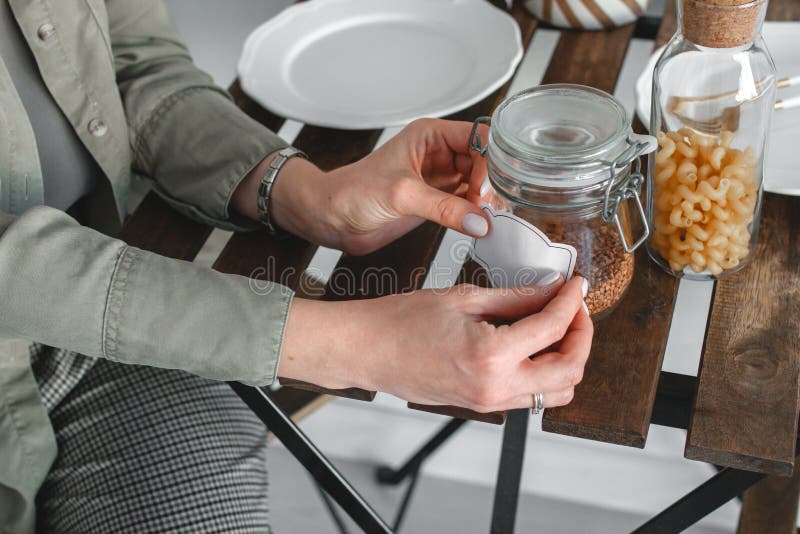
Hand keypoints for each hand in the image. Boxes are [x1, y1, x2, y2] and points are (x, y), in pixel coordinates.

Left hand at [232, 119, 490, 254]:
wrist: (331, 218)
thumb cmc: (352, 192)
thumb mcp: (401, 195)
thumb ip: (443, 208)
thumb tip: (479, 220)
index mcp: (429, 136)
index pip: (477, 137)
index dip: (490, 159)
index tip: (489, 186)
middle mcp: (437, 154)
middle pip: (484, 161)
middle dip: (491, 183)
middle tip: (489, 207)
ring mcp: (438, 178)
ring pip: (479, 184)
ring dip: (486, 201)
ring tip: (486, 218)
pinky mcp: (436, 202)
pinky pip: (468, 205)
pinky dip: (477, 215)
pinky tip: (479, 224)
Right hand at [278, 276, 592, 411]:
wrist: (365, 349)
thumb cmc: (399, 322)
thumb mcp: (463, 298)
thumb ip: (515, 297)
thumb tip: (549, 290)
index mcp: (491, 355)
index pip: (553, 327)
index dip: (572, 301)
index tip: (575, 285)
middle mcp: (495, 386)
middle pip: (570, 372)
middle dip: (582, 336)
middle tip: (573, 308)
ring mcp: (489, 401)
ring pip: (555, 392)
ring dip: (566, 359)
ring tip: (555, 327)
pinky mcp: (481, 404)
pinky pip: (529, 396)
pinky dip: (543, 372)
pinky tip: (531, 344)